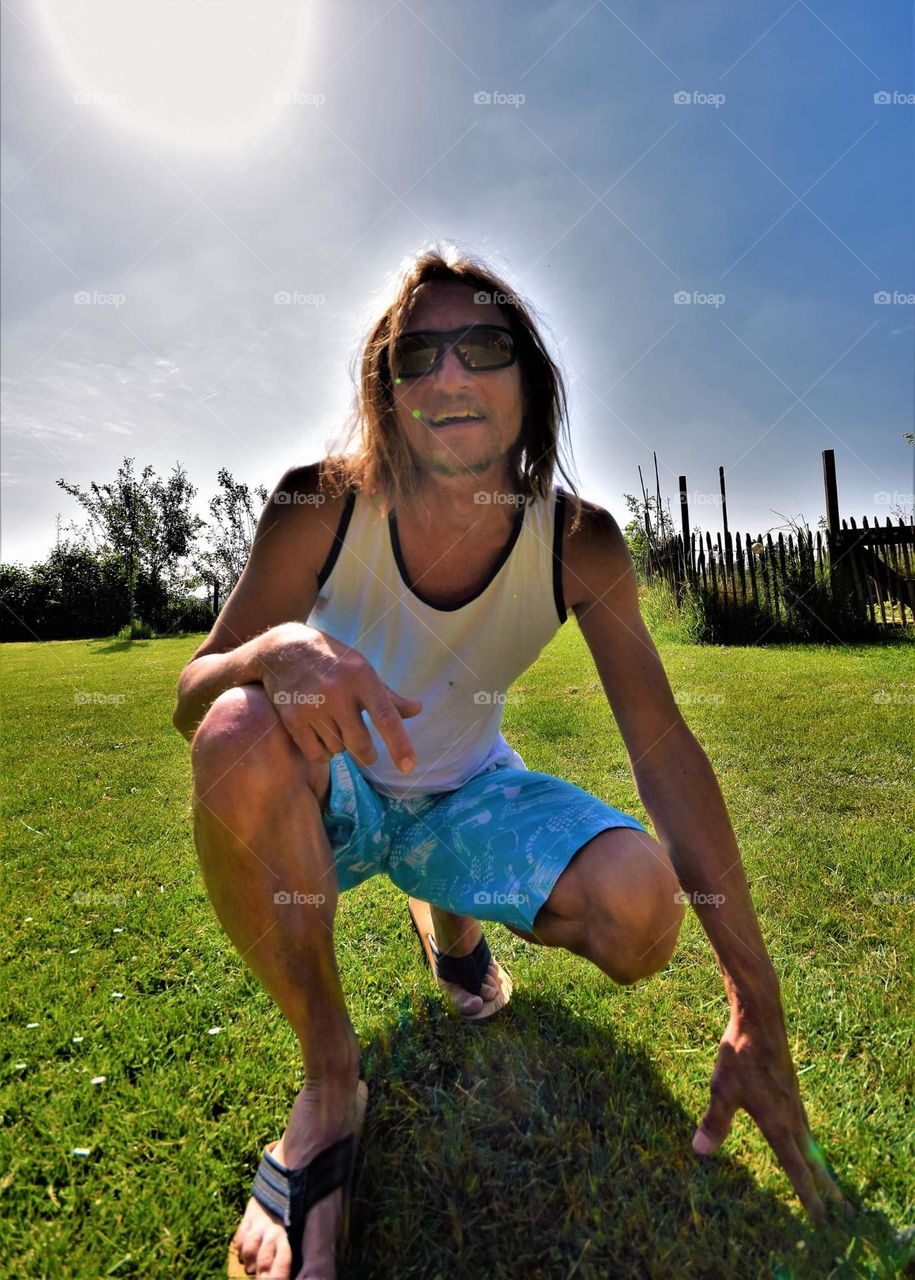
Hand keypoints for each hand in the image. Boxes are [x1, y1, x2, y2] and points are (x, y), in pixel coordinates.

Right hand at [257, 623, 421, 769]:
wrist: (284, 650)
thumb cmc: (332, 661)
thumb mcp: (362, 670)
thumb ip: (388, 696)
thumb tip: (417, 709)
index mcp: (362, 678)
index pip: (386, 717)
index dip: (399, 745)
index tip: (409, 767)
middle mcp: (338, 692)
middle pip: (360, 744)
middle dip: (367, 755)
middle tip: (366, 752)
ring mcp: (314, 707)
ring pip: (338, 750)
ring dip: (340, 746)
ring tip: (332, 726)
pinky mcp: (294, 719)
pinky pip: (317, 754)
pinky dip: (321, 753)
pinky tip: (319, 735)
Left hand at [692, 1008, 855, 1223]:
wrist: (760, 1019)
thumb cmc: (740, 1055)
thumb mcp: (723, 1089)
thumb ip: (715, 1122)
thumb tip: (701, 1151)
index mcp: (778, 1123)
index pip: (796, 1169)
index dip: (808, 1196)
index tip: (821, 1219)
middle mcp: (792, 1115)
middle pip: (812, 1160)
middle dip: (826, 1187)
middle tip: (842, 1211)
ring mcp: (794, 1100)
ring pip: (810, 1140)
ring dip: (819, 1163)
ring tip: (826, 1179)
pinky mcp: (791, 1087)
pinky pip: (805, 1122)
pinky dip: (810, 1140)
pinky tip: (803, 1137)